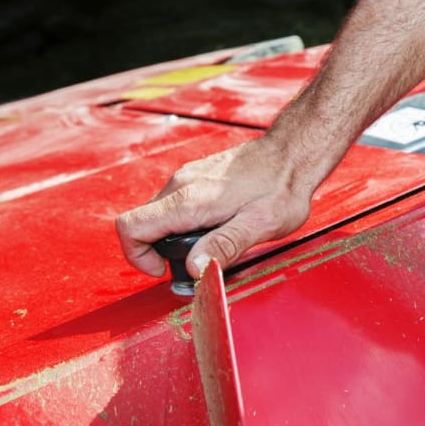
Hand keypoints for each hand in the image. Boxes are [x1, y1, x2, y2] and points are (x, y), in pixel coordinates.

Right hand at [115, 134, 312, 278]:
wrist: (293, 154)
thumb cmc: (282, 188)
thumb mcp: (260, 225)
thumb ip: (224, 246)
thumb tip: (193, 267)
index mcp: (189, 199)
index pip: (131, 227)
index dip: (137, 257)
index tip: (163, 271)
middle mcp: (181, 185)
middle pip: (144, 224)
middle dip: (160, 251)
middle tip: (198, 263)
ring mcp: (188, 178)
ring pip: (160, 215)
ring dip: (176, 238)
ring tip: (214, 244)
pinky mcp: (197, 177)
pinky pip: (176, 205)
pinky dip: (186, 223)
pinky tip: (219, 226)